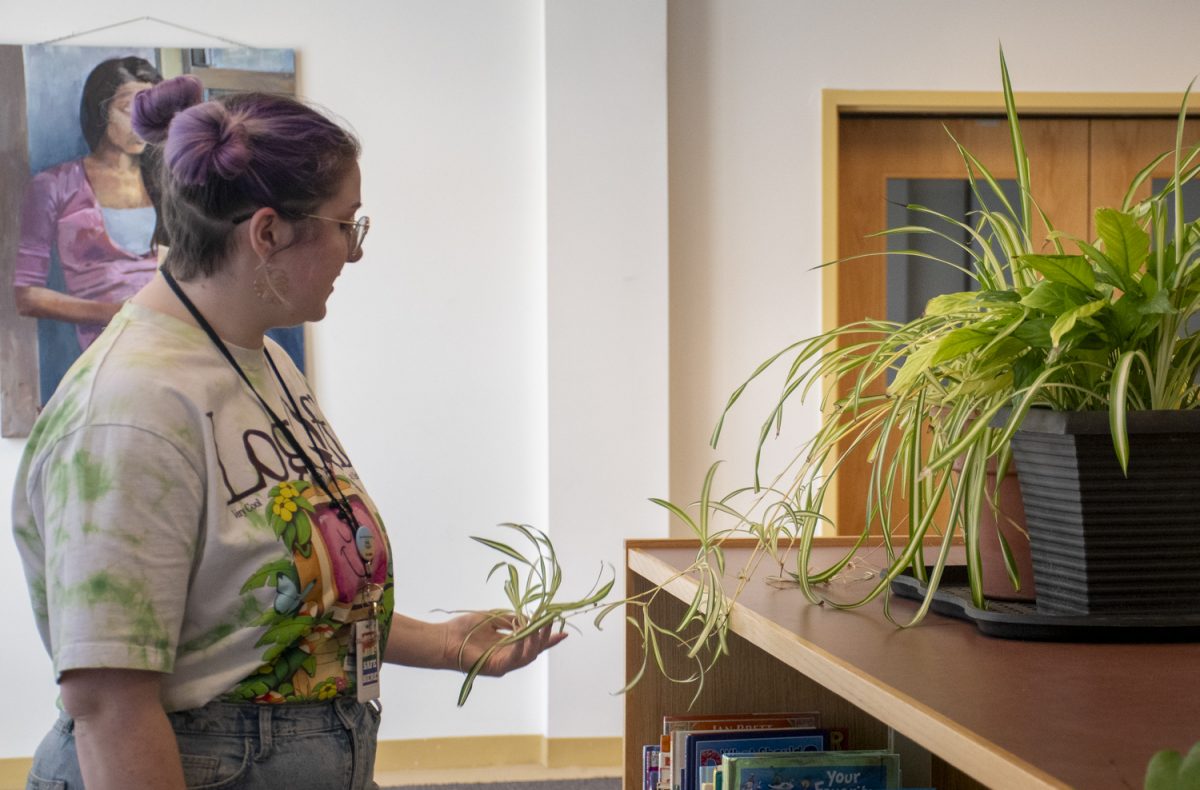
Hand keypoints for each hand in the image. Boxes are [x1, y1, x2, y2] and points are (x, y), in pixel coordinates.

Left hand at [444, 611, 566, 676]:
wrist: (444, 640)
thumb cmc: (465, 629)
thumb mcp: (493, 618)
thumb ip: (511, 619)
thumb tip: (529, 617)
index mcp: (509, 646)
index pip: (533, 642)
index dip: (549, 638)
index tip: (564, 630)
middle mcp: (509, 657)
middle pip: (535, 650)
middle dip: (546, 636)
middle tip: (551, 620)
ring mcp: (504, 664)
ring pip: (528, 656)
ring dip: (536, 640)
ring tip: (540, 625)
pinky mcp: (496, 668)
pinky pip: (514, 658)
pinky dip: (521, 646)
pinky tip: (525, 634)